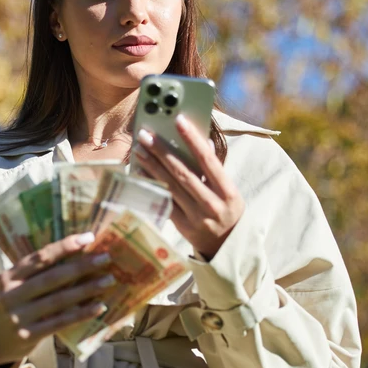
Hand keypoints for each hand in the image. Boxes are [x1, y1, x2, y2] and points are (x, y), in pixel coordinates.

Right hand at [0, 232, 115, 366]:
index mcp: (8, 276)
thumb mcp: (16, 286)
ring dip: (86, 289)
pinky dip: (82, 313)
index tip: (89, 238)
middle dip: (81, 267)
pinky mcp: (28, 335)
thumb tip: (79, 254)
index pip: (40, 257)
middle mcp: (11, 294)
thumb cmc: (15, 305)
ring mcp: (18, 316)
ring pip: (59, 300)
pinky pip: (60, 322)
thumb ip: (38, 273)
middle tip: (105, 259)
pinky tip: (99, 307)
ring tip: (108, 281)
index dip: (65, 246)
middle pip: (52, 278)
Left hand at [133, 114, 243, 259]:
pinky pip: (163, 202)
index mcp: (228, 193)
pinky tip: (141, 172)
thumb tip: (202, 141)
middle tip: (146, 134)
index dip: (192, 139)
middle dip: (162, 151)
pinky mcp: (182, 227)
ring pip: (170, 187)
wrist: (225, 247)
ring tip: (139, 149)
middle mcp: (212, 205)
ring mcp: (196, 218)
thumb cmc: (227, 211)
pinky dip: (152, 185)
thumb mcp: (229, 191)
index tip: (178, 120)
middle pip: (183, 173)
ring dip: (152, 166)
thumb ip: (215, 170)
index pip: (208, 161)